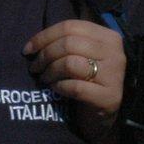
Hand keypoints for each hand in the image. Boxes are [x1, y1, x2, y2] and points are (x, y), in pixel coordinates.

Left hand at [23, 19, 126, 143]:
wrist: (105, 117)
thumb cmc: (89, 81)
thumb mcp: (83, 56)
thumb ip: (68, 42)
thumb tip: (35, 41)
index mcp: (108, 37)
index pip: (71, 26)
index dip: (44, 36)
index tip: (28, 49)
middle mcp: (115, 53)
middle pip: (69, 43)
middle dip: (45, 55)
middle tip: (35, 68)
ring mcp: (114, 75)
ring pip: (70, 63)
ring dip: (50, 71)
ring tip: (44, 79)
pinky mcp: (108, 97)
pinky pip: (75, 87)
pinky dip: (60, 87)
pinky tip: (56, 89)